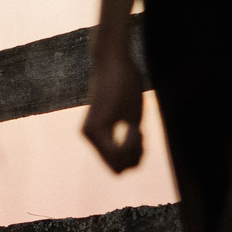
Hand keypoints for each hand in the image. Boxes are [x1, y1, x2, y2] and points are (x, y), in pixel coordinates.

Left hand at [81, 37, 146, 172]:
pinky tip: (135, 128)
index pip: (118, 166)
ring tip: (137, 130)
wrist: (113, 61)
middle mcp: (90, 137)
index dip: (136, 158)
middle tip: (141, 135)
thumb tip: (133, 161)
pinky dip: (131, 145)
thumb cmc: (125, 83)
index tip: (142, 135)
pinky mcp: (93, 127)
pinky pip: (115, 153)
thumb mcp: (132, 117)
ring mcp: (89, 134)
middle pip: (118, 170)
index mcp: (98, 135)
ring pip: (117, 166)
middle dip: (135, 158)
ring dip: (134, 153)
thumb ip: (130, 138)